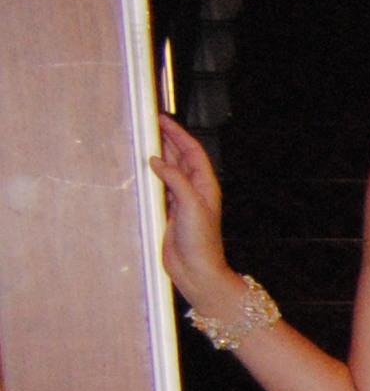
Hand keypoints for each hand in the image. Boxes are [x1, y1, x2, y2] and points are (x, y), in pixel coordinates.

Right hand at [152, 115, 237, 310]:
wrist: (196, 270)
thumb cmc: (201, 242)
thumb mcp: (190, 204)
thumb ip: (175, 179)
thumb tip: (157, 160)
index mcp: (205, 185)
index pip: (192, 151)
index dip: (178, 134)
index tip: (163, 120)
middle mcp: (194, 190)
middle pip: (180, 157)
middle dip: (167, 139)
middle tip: (150, 124)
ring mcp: (181, 201)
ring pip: (168, 170)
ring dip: (158, 155)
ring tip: (144, 139)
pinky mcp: (169, 212)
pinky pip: (159, 186)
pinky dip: (151, 174)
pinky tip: (142, 168)